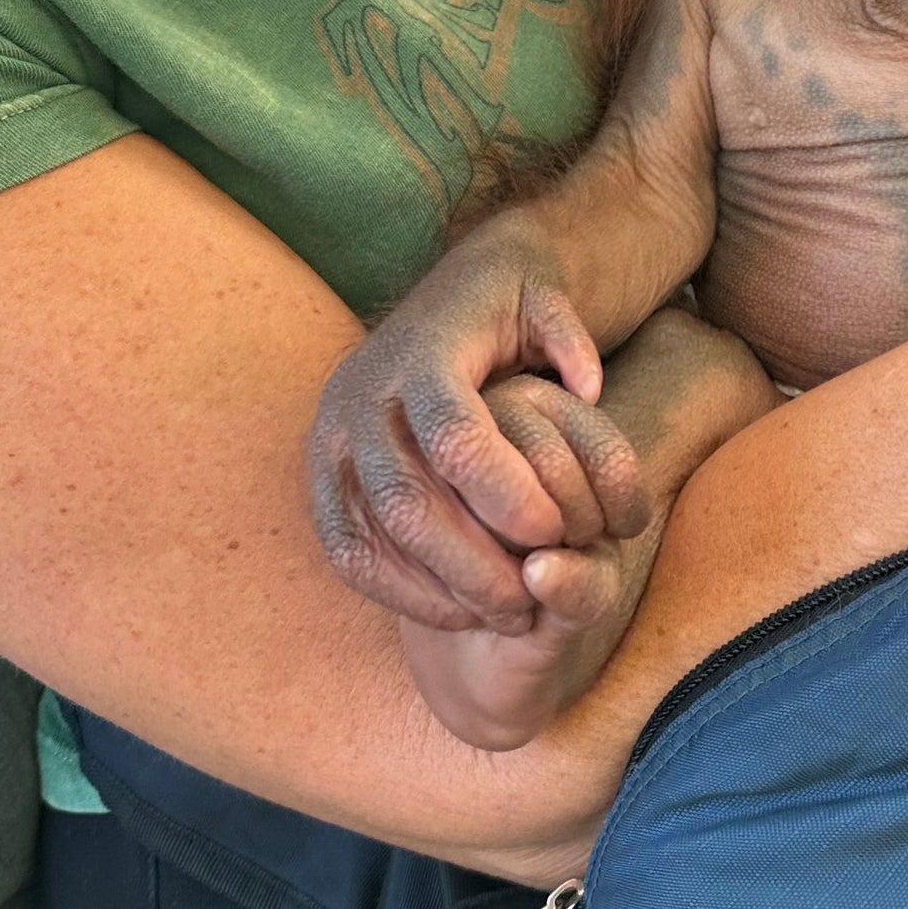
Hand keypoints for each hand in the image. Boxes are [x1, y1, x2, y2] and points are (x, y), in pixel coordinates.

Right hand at [307, 238, 642, 633]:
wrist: (443, 294)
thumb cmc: (506, 307)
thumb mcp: (546, 297)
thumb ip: (570, 336)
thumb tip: (587, 387)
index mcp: (421, 354)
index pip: (454, 434)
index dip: (505, 493)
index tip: (555, 533)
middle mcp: (363, 396)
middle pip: (405, 497)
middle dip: (471, 561)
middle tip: (529, 600)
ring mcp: (332, 439)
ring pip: (369, 533)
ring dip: (437, 587)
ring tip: (503, 614)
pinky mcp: (320, 476)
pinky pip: (345, 549)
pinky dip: (398, 591)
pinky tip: (457, 612)